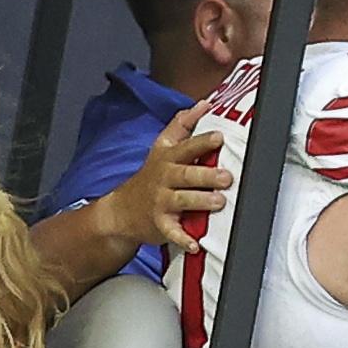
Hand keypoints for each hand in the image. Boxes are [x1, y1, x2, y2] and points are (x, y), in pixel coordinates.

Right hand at [91, 100, 231, 254]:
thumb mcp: (162, 147)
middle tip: (226, 176)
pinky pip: (172, 232)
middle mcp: (164, 178)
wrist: (121, 210)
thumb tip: (204, 103)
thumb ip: (182, 124)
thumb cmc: (150, 176)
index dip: (202, 141)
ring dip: (200, 201)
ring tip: (219, 202)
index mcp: (167, 158)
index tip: (219, 137)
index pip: (186, 146)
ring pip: (182, 200)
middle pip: (186, 174)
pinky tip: (195, 243)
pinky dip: (183, 239)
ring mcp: (161, 202)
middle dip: (206, 175)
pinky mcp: (159, 224)